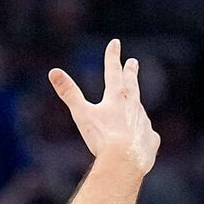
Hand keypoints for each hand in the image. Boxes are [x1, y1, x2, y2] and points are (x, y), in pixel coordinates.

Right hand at [49, 39, 159, 177]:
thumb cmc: (102, 138)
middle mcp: (133, 106)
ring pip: (139, 110)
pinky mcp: (151, 140)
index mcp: (117, 97)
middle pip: (132, 85)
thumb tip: (53, 71)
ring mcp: (144, 123)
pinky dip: (142, 133)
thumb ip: (69, 93)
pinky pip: (147, 134)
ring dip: (135, 105)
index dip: (112, 56)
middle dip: (131, 72)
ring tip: (134, 105)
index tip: (115, 43)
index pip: (113, 71)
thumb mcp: (82, 114)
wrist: (126, 161)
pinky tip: (140, 138)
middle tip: (133, 62)